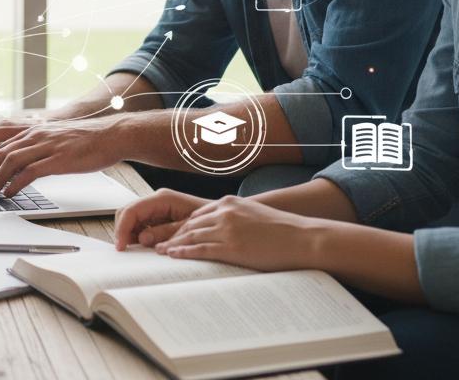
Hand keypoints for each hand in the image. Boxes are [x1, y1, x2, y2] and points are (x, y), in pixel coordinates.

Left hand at [0, 122, 121, 196]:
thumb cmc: (86, 141)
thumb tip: (22, 164)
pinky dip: (14, 184)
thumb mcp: (55, 140)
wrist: (111, 135)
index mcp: (33, 131)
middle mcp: (35, 135)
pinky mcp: (58, 159)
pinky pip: (29, 172)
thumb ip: (38, 147)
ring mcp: (46, 146)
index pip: (0, 144)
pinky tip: (10, 193)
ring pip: (9, 161)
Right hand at [113, 188, 211, 249]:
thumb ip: (165, 232)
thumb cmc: (212, 221)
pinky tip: (144, 247)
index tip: (121, 246)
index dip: (123, 228)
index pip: (132, 210)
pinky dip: (138, 236)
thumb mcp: (189, 228)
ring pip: (132, 219)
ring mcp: (157, 209)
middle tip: (125, 251)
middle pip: (128, 213)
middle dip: (123, 231)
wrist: (226, 220)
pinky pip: (141, 225)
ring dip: (130, 234)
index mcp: (163, 199)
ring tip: (135, 251)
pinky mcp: (159, 217)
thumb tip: (142, 239)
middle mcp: (157, 201)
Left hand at [146, 194, 320, 270]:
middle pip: (189, 224)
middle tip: (155, 241)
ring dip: (172, 244)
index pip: (197, 214)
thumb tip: (224, 230)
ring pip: (191, 236)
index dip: (181, 225)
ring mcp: (227, 229)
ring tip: (159, 251)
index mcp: (229, 203)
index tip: (170, 232)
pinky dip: (183, 252)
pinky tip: (173, 255)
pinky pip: (201, 249)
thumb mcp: (254, 215)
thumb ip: (235, 218)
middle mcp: (225, 212)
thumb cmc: (283, 230)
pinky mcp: (232, 246)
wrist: (303, 238)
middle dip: (171, 233)